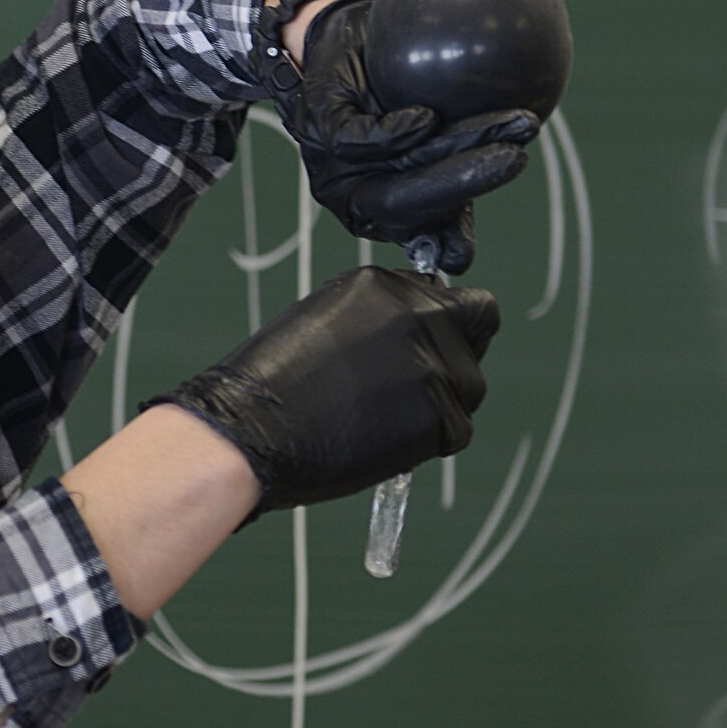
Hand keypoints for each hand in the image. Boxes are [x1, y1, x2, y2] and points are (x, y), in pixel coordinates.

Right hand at [144, 267, 498, 519]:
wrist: (249, 431)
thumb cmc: (271, 385)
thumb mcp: (324, 321)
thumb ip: (381, 318)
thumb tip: (419, 332)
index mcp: (387, 285)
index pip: (454, 296)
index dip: (447, 323)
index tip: (424, 347)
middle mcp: (420, 316)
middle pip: (477, 334)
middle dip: (452, 358)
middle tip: (409, 388)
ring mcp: (434, 367)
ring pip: (468, 388)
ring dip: (439, 404)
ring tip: (381, 418)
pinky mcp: (438, 417)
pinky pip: (455, 431)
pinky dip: (427, 442)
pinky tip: (381, 440)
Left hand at [263, 0, 538, 273]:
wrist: (354, 41)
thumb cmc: (400, 101)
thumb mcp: (429, 154)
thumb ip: (443, 198)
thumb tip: (457, 261)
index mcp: (378, 214)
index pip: (421, 233)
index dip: (456, 231)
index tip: (498, 212)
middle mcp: (352, 195)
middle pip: (405, 203)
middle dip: (465, 182)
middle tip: (516, 158)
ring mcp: (331, 163)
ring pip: (394, 167)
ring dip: (455, 145)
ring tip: (510, 123)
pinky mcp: (319, 125)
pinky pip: (356, 140)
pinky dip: (396, 132)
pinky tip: (426, 118)